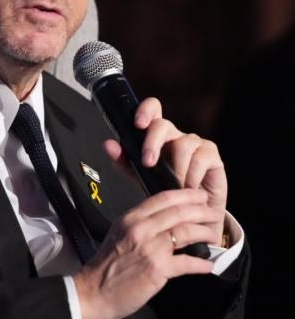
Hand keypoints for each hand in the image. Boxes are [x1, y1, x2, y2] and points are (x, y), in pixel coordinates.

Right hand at [74, 188, 219, 318]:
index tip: (199, 196)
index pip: (163, 198)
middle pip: (178, 212)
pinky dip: (200, 263)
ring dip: (204, 232)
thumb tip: (165, 219)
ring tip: (213, 235)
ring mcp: (150, 248)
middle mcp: (140, 228)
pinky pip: (186, 262)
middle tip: (213, 213)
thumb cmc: (107, 264)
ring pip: (185, 232)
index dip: (186, 195)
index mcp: (131, 218)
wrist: (94, 290)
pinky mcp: (157, 269)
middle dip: (200, 211)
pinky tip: (208, 265)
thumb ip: (140, 224)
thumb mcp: (119, 233)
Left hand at [103, 97, 226, 242]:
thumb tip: (107, 145)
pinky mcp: (211, 153)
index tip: (138, 123)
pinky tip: (188, 187)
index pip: (153, 108)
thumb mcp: (139, 176)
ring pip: (182, 143)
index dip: (146, 110)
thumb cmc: (163, 187)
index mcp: (156, 134)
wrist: (190, 210)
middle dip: (152, 143)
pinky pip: (200, 158)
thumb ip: (123, 161)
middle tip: (148, 163)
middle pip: (163, 124)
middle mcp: (174, 134)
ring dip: (175, 168)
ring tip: (173, 186)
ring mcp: (194, 141)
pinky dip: (191, 176)